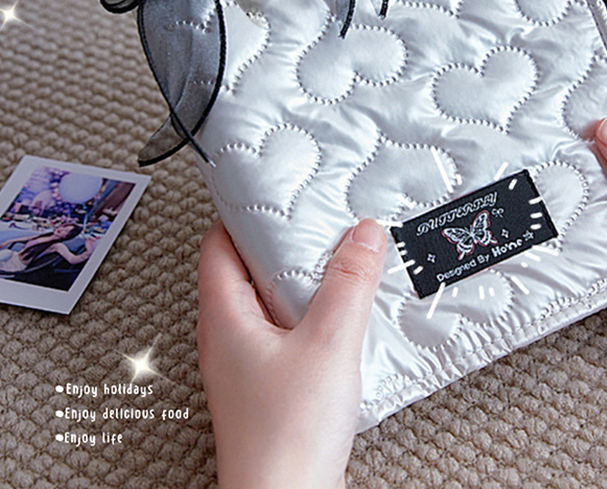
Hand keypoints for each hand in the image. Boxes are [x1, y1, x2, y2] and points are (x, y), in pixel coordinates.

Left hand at [197, 218, 386, 488]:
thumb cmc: (287, 436)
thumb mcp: (328, 342)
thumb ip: (349, 283)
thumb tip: (363, 233)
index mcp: (224, 318)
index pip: (218, 245)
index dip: (243, 215)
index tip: (277, 195)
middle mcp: (227, 338)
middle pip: (244, 271)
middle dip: (281, 245)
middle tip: (318, 223)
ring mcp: (246, 364)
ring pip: (267, 304)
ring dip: (299, 282)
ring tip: (338, 264)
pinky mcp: (268, 386)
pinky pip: (284, 333)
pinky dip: (309, 315)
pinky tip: (341, 318)